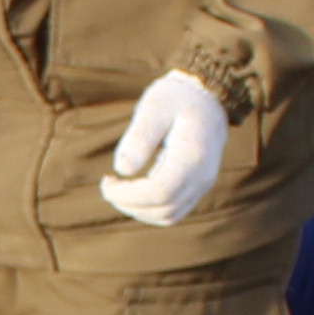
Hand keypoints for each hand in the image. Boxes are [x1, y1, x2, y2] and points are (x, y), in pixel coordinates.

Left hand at [95, 72, 230, 227]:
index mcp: (193, 155)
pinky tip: (132, 191)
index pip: (161, 192)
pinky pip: (173, 212)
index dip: (129, 194)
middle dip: (129, 203)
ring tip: (116, 188)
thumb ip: (140, 136)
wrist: (206, 98)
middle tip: (107, 183)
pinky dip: (149, 209)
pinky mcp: (196, 188)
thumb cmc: (176, 98)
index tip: (107, 179)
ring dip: (137, 210)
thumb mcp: (154, 106)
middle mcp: (203, 176)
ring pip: (168, 216)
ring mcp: (202, 184)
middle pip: (164, 209)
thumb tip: (122, 170)